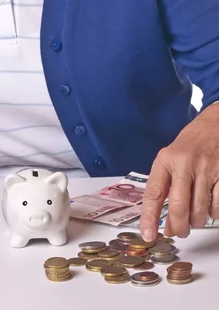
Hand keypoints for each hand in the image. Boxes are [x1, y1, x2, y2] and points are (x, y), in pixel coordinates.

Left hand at [140, 103, 218, 240]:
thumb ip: (165, 184)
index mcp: (166, 160)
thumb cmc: (189, 146)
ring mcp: (206, 169)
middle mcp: (185, 163)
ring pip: (199, 210)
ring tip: (193, 219)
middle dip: (178, 226)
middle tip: (178, 232)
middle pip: (179, 206)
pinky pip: (217, 206)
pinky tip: (209, 208)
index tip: (147, 235)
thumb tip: (162, 222)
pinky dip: (213, 214)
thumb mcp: (169, 158)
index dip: (150, 217)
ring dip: (195, 222)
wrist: (215, 125)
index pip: (154, 192)